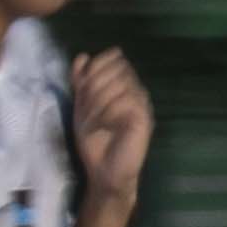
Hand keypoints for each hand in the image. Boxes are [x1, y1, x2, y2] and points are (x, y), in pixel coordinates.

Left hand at [69, 51, 151, 205]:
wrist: (103, 171)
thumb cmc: (94, 142)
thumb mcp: (81, 108)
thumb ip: (82, 83)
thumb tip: (83, 56)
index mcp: (120, 88)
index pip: (110, 62)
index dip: (92, 70)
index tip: (81, 89)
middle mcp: (134, 92)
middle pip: (116, 70)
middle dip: (95, 86)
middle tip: (87, 110)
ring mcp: (142, 105)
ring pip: (121, 83)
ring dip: (100, 101)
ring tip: (94, 121)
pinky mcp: (145, 118)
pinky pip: (128, 100)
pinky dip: (110, 111)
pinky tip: (104, 125)